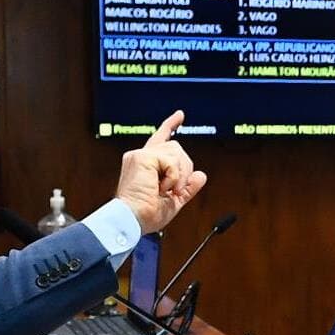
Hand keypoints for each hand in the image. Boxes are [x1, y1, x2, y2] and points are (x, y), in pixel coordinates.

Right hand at [115, 110, 206, 234]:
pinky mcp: (142, 157)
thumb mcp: (175, 201)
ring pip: (177, 152)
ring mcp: (141, 155)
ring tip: (166, 190)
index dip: (170, 125)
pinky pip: (172, 161)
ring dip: (179, 175)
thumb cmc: (147, 214)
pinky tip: (162, 187)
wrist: (133, 219)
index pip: (160, 139)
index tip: (180, 115)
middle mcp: (142, 156)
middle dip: (184, 170)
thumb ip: (187, 187)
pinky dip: (173, 177)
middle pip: (177, 148)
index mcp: (147, 165)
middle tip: (174, 190)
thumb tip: (201, 175)